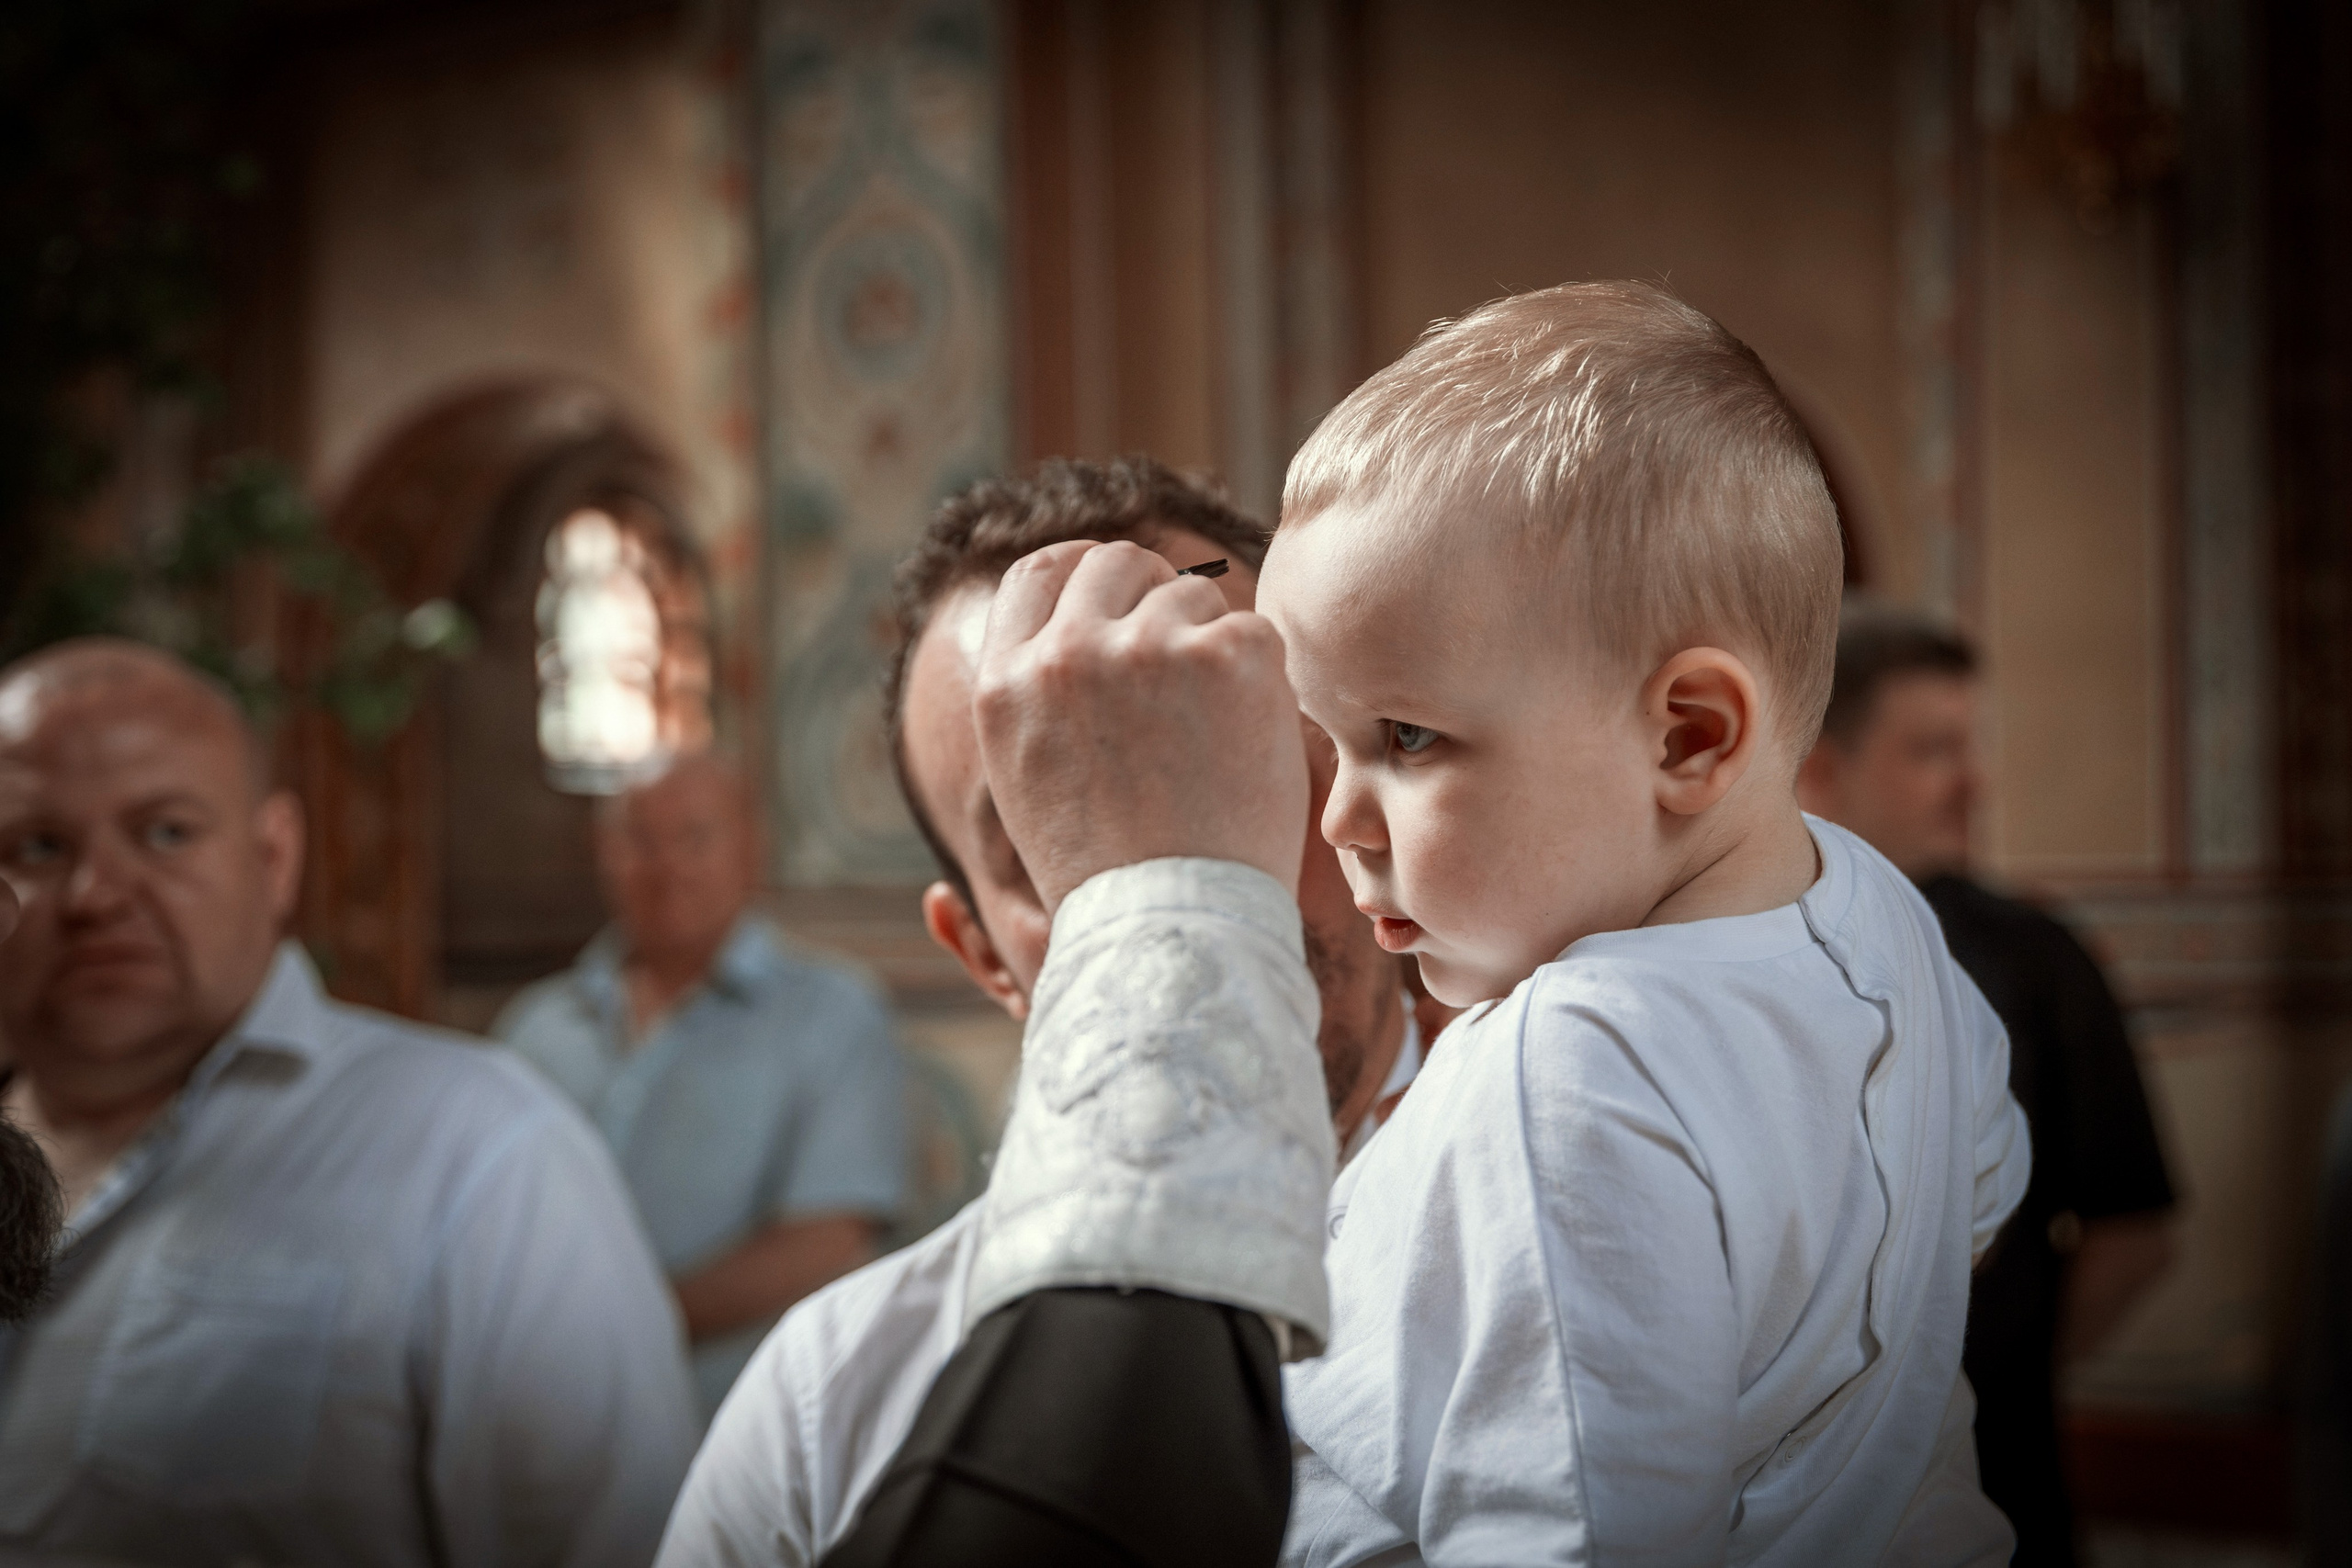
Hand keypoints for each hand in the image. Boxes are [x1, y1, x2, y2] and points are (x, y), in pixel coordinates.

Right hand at [974, 540, 1307, 912]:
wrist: (1172, 929)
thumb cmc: (1113, 878)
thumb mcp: (1031, 780)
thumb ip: (1044, 694)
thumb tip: (1083, 628)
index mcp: (1005, 683)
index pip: (1041, 573)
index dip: (1086, 575)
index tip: (1123, 599)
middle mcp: (1066, 652)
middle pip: (1118, 561)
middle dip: (1156, 594)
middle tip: (1191, 661)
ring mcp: (1145, 648)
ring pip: (1193, 594)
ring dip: (1213, 645)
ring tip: (1216, 737)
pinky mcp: (1225, 655)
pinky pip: (1254, 630)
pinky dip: (1264, 678)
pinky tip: (1251, 742)